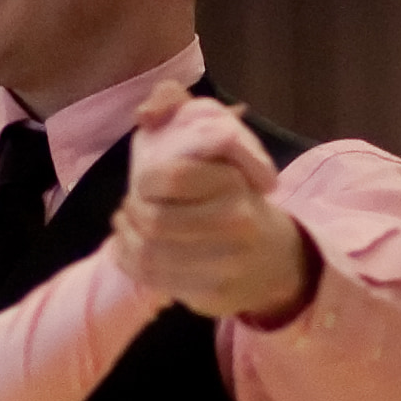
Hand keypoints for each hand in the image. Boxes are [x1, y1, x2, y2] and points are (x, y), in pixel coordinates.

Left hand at [114, 87, 309, 321]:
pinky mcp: (213, 293)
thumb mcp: (220, 146)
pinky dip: (130, 263)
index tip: (143, 182)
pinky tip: (129, 249)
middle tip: (130, 208)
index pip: (169, 177)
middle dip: (131, 213)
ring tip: (124, 227)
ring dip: (126, 239)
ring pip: (149, 253)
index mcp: (234, 181)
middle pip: (153, 220)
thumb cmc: (237, 197)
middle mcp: (234, 221)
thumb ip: (181, 108)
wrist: (275, 259)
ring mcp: (225, 262)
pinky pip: (154, 280)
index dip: (144, 181)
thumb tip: (147, 111)